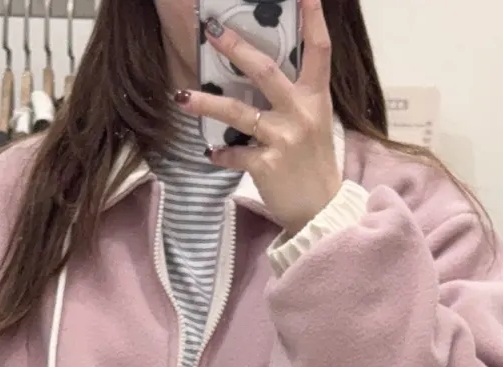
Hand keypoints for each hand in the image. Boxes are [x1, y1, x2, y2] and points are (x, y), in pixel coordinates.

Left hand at [176, 0, 339, 237]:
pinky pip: (235, 153)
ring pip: (238, 112)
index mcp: (315, 97)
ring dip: (206, 102)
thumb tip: (260, 72)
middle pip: (264, 71)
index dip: (314, 18)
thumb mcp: (313, 122)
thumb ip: (294, 96)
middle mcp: (300, 112)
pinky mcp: (267, 165)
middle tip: (210, 30)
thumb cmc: (314, 164)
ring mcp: (283, 139)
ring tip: (181, 96)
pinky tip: (211, 153)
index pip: (319, 50)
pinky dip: (221, 154)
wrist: (321, 211)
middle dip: (235, 48)